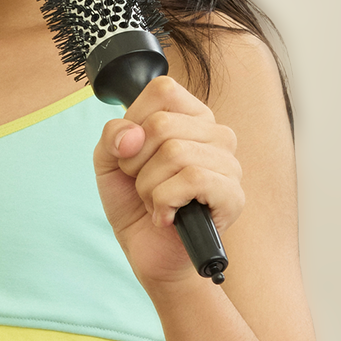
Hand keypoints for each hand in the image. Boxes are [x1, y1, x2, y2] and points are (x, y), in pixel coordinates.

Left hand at [91, 73, 243, 288]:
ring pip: (175, 152)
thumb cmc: (133, 203)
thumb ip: (112, 135)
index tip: (132, 154)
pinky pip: (191, 179)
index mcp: (191, 118)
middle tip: (144, 185)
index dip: (133, 122)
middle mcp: (216, 135)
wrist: (147, 251)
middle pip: (162, 124)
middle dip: (136, 163)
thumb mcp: (108, 161)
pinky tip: (166, 215)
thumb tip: (132, 135)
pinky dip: (164, 202)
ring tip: (156, 201)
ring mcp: (229, 164)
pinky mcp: (233, 195)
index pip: (162, 89)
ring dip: (148, 187)